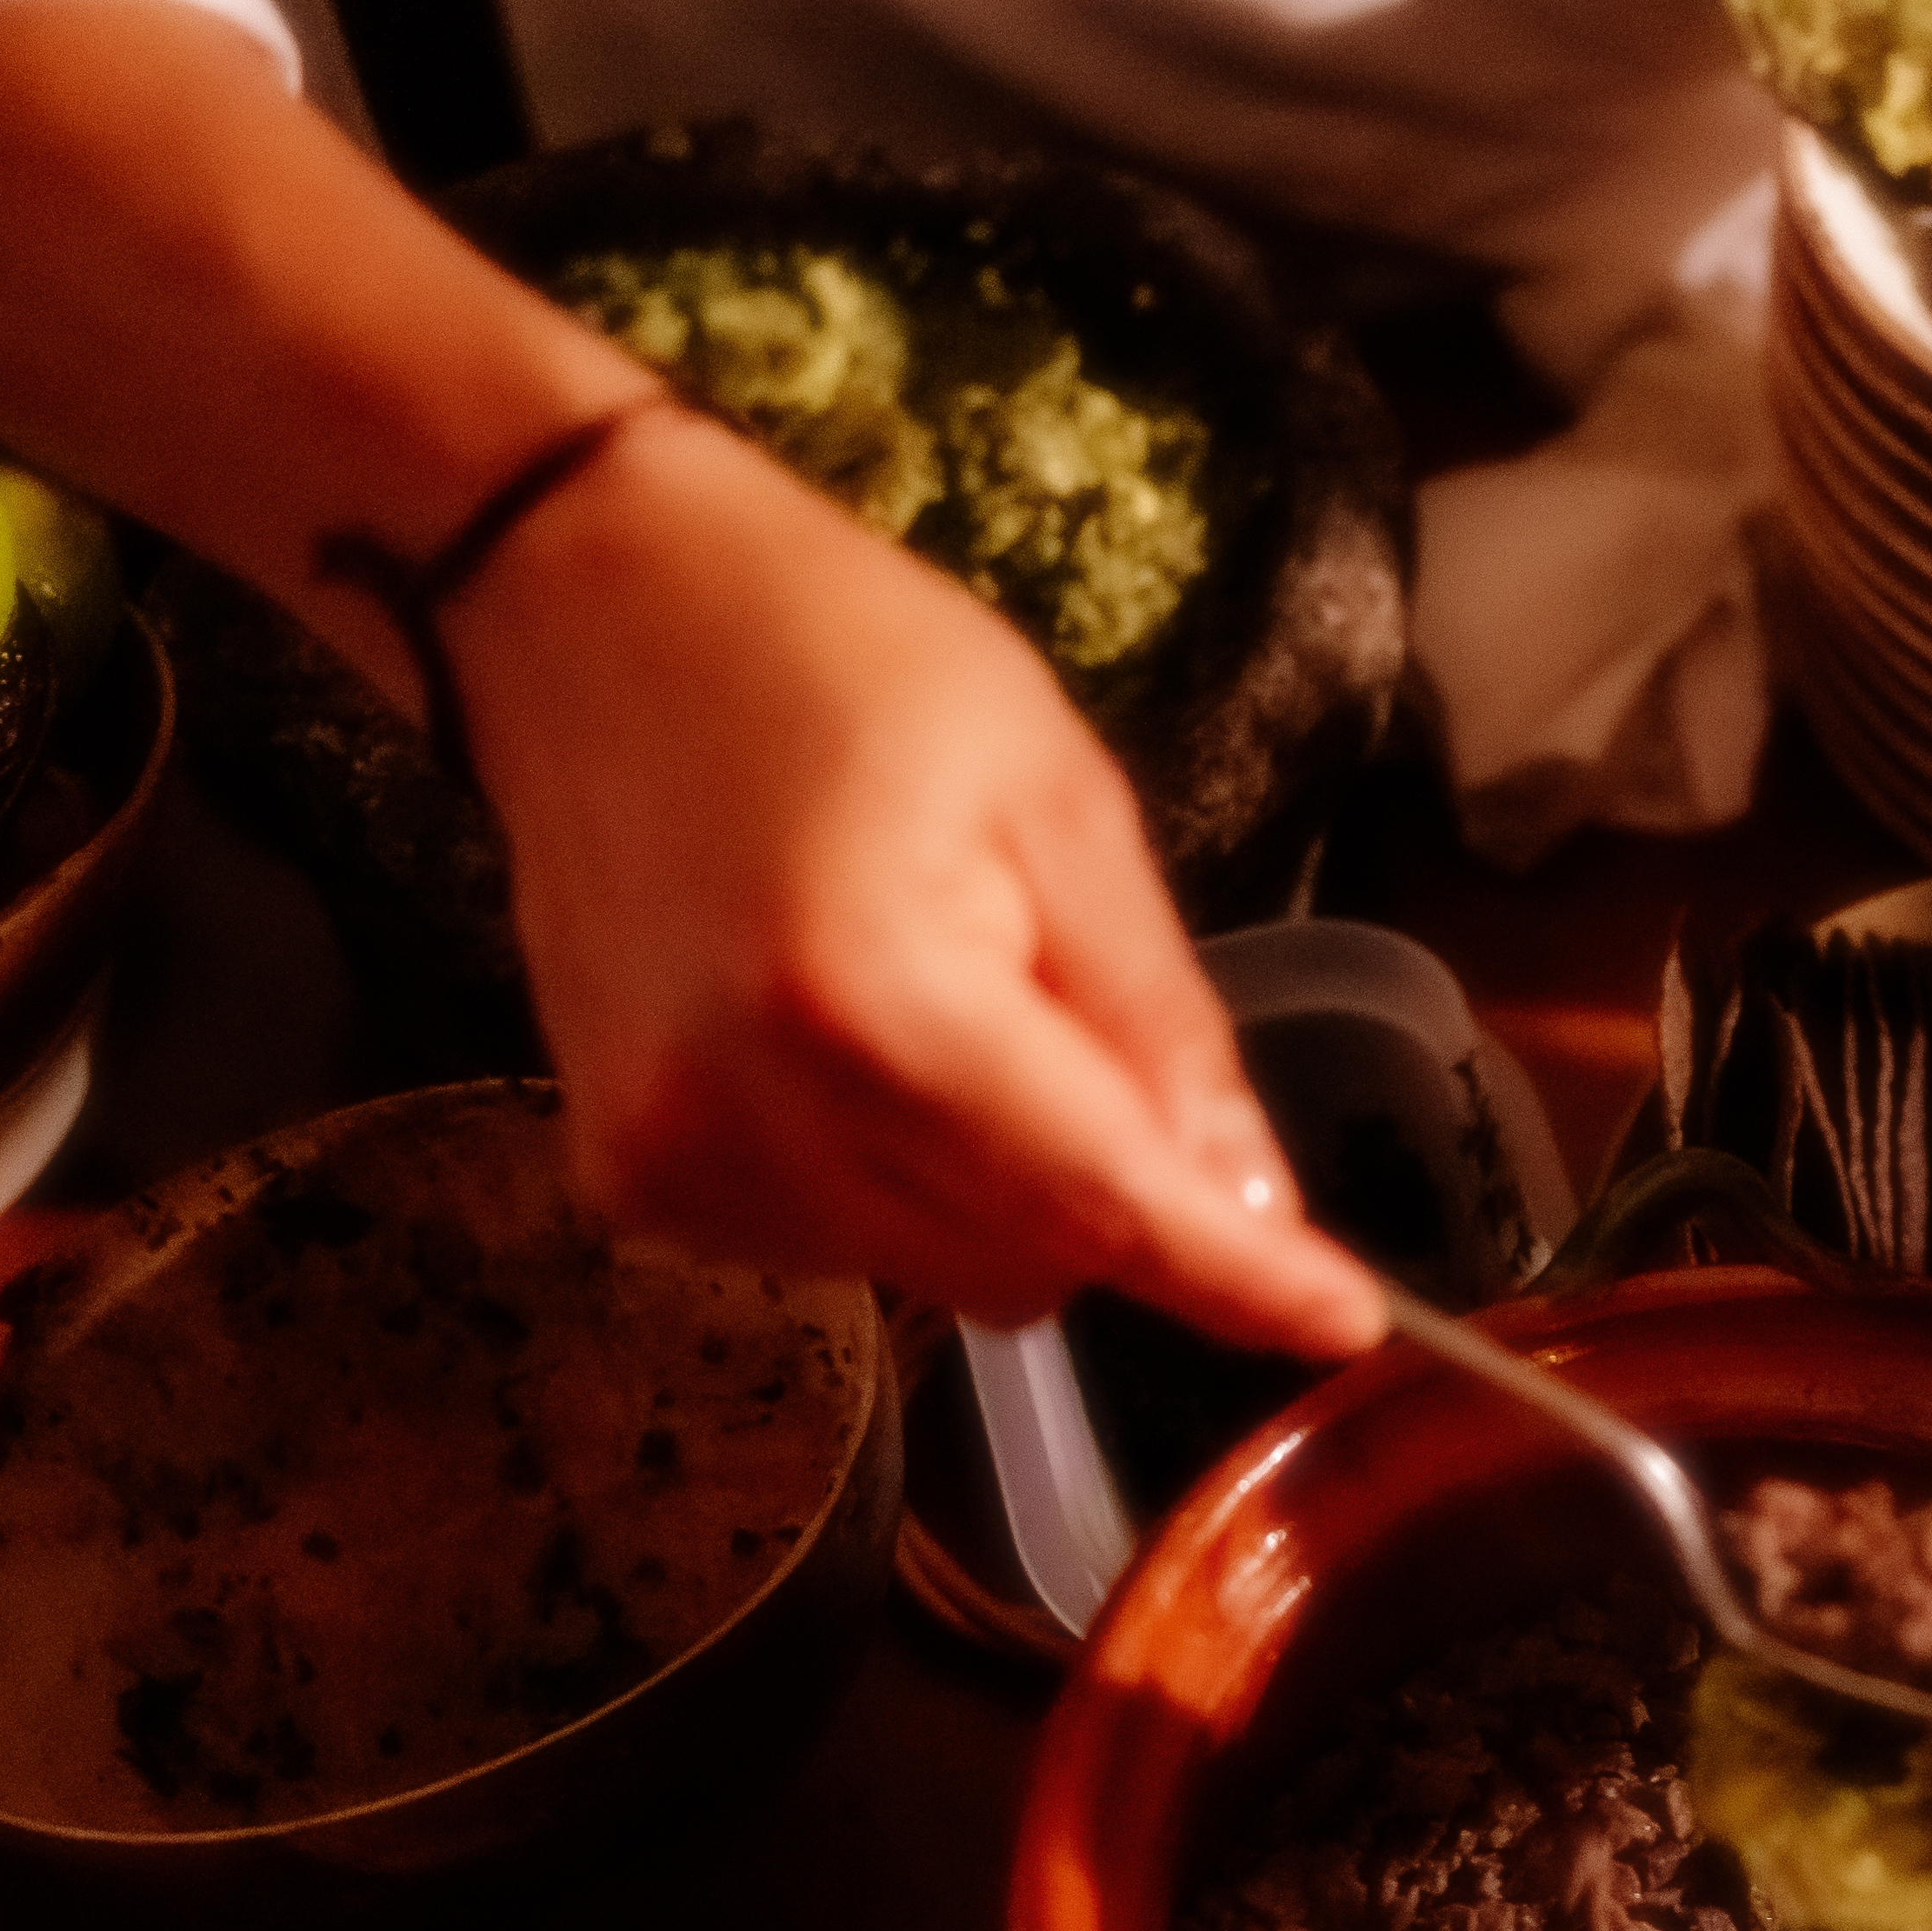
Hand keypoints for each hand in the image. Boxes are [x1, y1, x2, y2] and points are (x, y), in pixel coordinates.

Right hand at [450, 410, 1383, 1351]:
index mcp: (874, 1002)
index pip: (1102, 1203)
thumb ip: (1157, 1023)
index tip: (1346, 1321)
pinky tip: (844, 1038)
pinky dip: (891, 1179)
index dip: (1236, 1275)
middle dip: (1107, 1188)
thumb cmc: (842, 663)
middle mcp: (752, 1116)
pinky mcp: (626, 1180)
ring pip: (944, 1274)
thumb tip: (1255, 1206)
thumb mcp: (1058, 802)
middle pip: (1033, 1265)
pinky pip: (840, 1248)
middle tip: (1064, 1009)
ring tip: (931, 994)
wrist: (585, 609)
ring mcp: (672, 1161)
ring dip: (995, 1184)